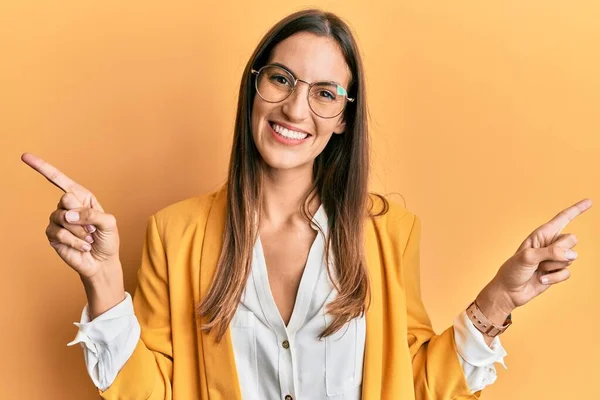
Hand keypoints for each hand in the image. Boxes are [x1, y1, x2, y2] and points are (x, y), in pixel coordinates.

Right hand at [21, 152, 120, 279]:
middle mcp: (68, 206)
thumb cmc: (107, 240)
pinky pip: (60, 233)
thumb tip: (68, 214)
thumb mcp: (109, 223)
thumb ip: (92, 214)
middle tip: (93, 228)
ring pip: (63, 219)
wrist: (102, 262)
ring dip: (80, 232)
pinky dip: (74, 241)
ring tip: (89, 239)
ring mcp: (58, 221)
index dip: (42, 168)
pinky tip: (83, 246)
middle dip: (83, 216)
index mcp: (82, 197)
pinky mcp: (53, 235)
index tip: (25, 156)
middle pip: (66, 200)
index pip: (59, 180)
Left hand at [491, 198, 592, 311]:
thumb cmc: (512, 271)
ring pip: (571, 258)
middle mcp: (550, 244)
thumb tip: (572, 255)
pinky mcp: (557, 271)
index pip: (562, 218)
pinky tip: (541, 280)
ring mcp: (554, 258)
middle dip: (559, 250)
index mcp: (541, 234)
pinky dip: (554, 278)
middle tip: (540, 259)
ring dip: (553, 266)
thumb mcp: (528, 257)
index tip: (589, 201)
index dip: (576, 209)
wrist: (509, 291)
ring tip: (537, 269)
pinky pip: (567, 273)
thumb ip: (551, 253)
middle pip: (572, 239)